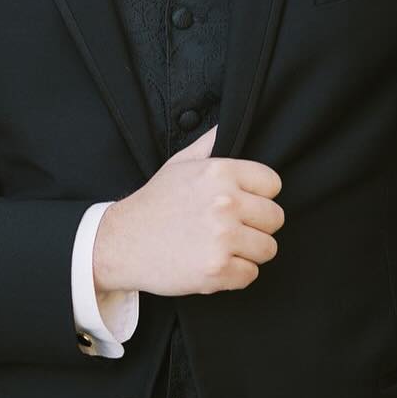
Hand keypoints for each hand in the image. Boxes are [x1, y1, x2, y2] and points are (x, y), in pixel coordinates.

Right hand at [93, 127, 284, 298]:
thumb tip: (229, 122)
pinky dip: (234, 275)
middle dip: (256, 226)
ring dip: (248, 252)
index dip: (259, 197)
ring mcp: (222, 238)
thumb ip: (210, 143)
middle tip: (229, 230)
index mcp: (220, 172)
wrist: (121, 243)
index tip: (241, 205)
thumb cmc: (154, 204)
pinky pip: (250, 275)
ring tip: (220, 247)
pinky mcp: (217, 270)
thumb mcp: (179, 163)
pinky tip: (212, 264)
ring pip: (267, 249)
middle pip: (275, 218)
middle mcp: (225, 203)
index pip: (273, 185)